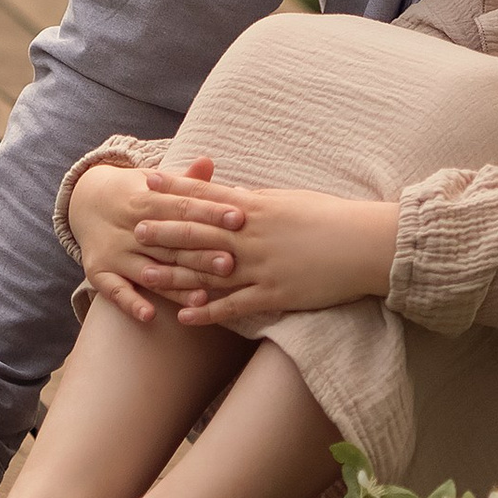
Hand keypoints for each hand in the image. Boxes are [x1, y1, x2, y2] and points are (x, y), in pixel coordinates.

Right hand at [66, 152, 223, 322]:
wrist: (86, 203)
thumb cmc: (135, 195)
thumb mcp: (154, 183)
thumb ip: (183, 181)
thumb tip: (208, 161)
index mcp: (146, 199)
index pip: (182, 207)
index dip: (210, 212)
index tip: (238, 218)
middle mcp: (129, 227)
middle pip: (170, 243)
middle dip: (200, 254)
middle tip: (230, 263)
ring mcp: (114, 252)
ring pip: (148, 271)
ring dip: (174, 285)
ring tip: (202, 298)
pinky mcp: (99, 273)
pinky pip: (115, 291)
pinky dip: (131, 303)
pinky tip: (149, 316)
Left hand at [134, 169, 401, 328]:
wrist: (363, 244)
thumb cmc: (329, 218)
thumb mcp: (288, 201)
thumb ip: (257, 202)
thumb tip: (231, 196)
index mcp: (256, 207)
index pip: (207, 195)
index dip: (176, 189)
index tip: (148, 182)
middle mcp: (253, 234)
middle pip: (199, 232)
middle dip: (165, 230)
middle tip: (133, 228)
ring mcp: (262, 265)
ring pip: (209, 270)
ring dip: (175, 273)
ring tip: (144, 274)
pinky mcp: (275, 293)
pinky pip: (235, 305)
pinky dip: (208, 311)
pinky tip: (185, 316)